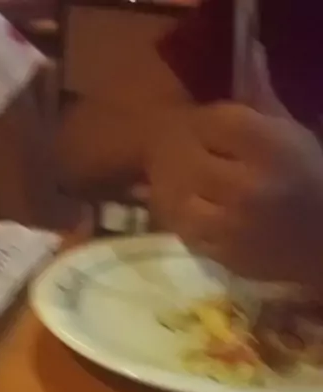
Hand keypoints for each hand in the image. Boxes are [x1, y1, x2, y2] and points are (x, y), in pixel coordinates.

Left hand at [148, 103, 322, 288]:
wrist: (322, 241)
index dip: (198, 121)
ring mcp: (231, 226)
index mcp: (268, 148)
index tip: (199, 127)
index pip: (211, 121)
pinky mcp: (221, 255)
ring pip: (175, 197)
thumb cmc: (307, 180)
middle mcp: (247, 186)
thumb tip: (247, 51)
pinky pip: (183, 230)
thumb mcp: (291, 134)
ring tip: (176, 179)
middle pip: (186, 158)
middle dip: (176, 152)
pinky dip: (178, 217)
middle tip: (176, 152)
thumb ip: (261, 98)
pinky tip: (188, 207)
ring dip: (168, 186)